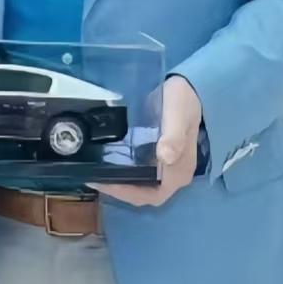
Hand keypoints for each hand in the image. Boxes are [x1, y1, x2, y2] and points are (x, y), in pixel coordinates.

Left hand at [94, 74, 202, 208]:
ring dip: (118, 183)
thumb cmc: (184, 102)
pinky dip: (122, 173)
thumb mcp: (178, 115)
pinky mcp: (157, 159)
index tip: (106, 183)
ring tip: (95, 172)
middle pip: (143, 194)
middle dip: (119, 190)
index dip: (129, 193)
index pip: (153, 194)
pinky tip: (106, 163)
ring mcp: (165, 168)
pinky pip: (139, 173)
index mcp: (180, 171)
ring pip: (139, 185)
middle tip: (94, 178)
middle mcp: (173, 175)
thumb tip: (165, 158)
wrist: (188, 89)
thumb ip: (173, 137)